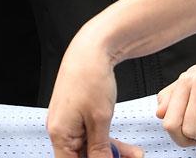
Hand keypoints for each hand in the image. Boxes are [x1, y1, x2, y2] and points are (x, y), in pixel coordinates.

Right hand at [47, 26, 143, 157]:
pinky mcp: (77, 116)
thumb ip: (99, 150)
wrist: (91, 49)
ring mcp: (69, 123)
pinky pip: (92, 137)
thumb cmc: (90, 77)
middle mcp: (60, 130)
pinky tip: (127, 149)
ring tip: (135, 155)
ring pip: (90, 149)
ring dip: (111, 154)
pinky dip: (108, 143)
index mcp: (59, 134)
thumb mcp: (99, 119)